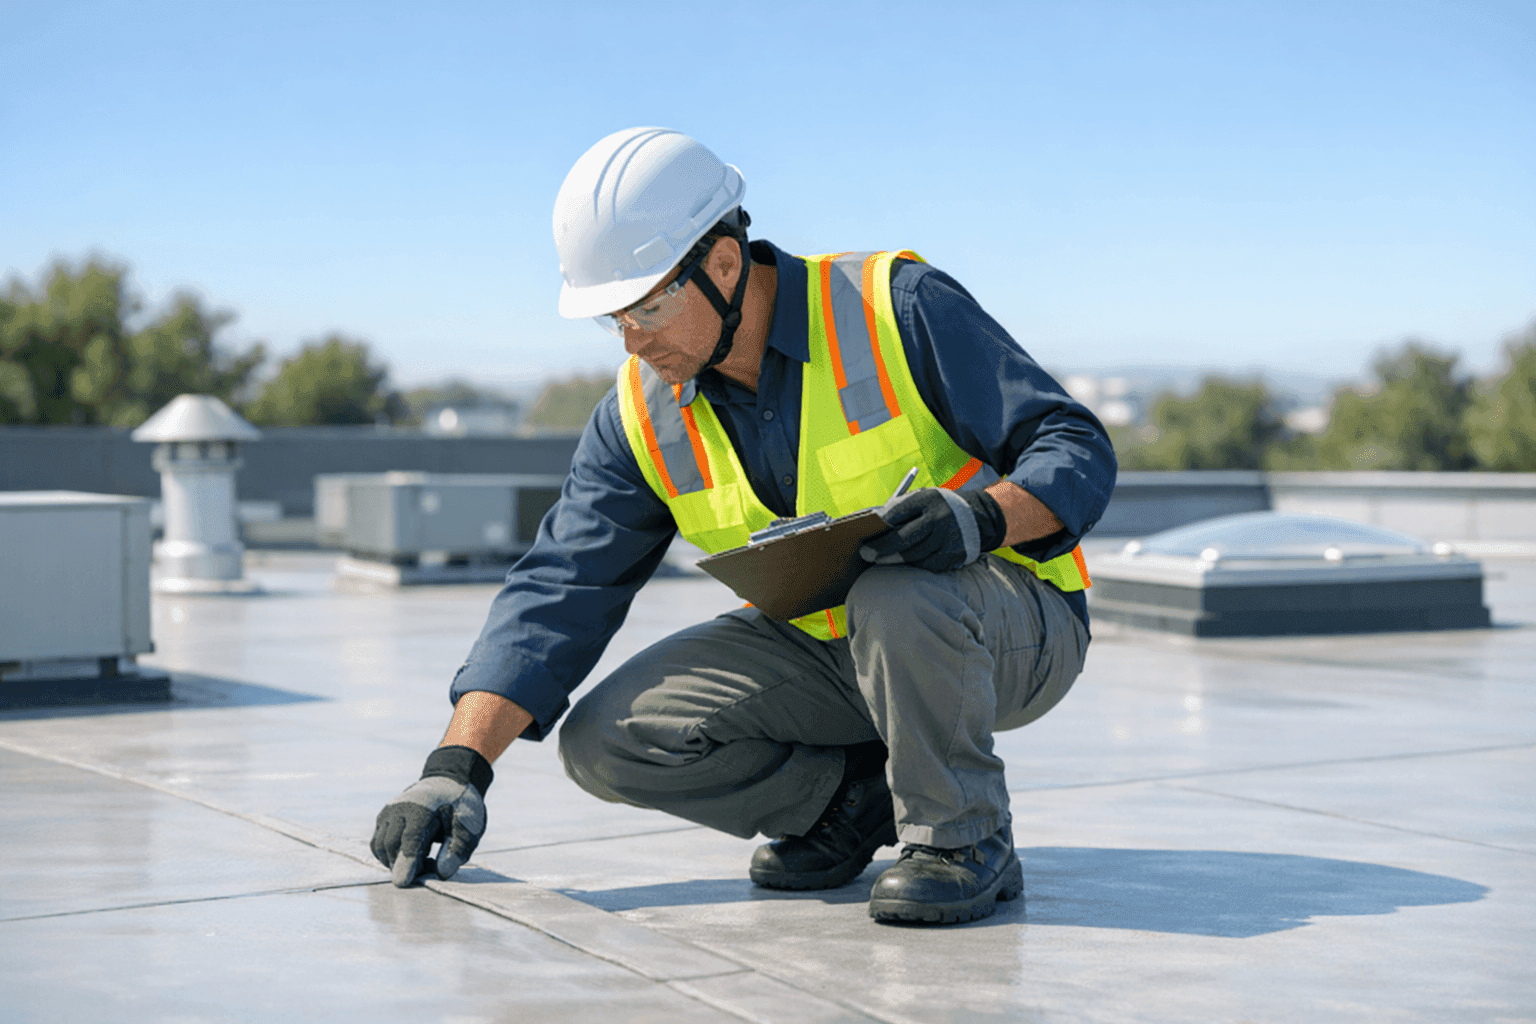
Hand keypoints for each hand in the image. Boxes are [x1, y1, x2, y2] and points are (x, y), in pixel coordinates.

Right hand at [371, 746, 492, 886]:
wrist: (448, 782)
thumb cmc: (460, 806)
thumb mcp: (469, 825)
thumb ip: (457, 848)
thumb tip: (443, 872)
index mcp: (422, 808)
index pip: (409, 838)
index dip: (406, 862)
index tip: (403, 883)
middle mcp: (399, 809)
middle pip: (391, 845)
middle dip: (402, 864)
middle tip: (426, 869)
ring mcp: (388, 813)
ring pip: (380, 846)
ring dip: (394, 862)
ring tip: (420, 860)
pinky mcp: (382, 819)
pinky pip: (377, 843)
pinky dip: (388, 855)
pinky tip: (409, 855)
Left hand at [859, 487, 1007, 572]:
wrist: (976, 516)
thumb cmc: (937, 509)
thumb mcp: (922, 500)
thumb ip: (900, 508)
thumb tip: (870, 522)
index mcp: (928, 499)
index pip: (899, 512)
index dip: (880, 526)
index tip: (865, 535)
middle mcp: (940, 517)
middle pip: (905, 537)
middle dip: (883, 548)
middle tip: (866, 554)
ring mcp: (949, 537)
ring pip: (915, 554)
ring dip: (895, 559)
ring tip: (880, 560)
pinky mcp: (955, 553)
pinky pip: (929, 563)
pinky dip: (915, 564)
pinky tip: (906, 563)